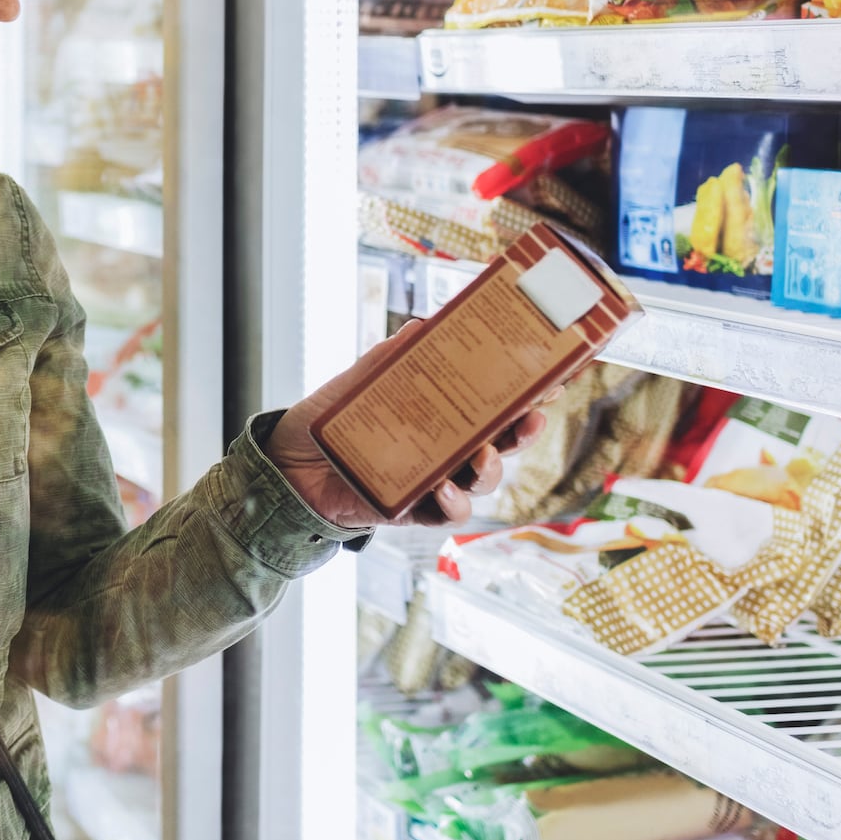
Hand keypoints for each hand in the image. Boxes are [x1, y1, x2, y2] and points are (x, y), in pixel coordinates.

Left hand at [265, 321, 550, 528]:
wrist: (289, 463)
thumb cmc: (335, 419)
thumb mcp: (364, 379)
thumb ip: (394, 356)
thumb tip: (423, 326)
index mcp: (446, 412)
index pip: (497, 402)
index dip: (528, 393)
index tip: (551, 378)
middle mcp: (450, 447)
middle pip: (503, 440)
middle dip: (524, 430)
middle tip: (530, 416)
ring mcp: (436, 478)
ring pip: (483, 479)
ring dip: (492, 468)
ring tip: (482, 455)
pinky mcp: (414, 508)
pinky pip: (448, 513)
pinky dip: (453, 504)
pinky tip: (445, 491)